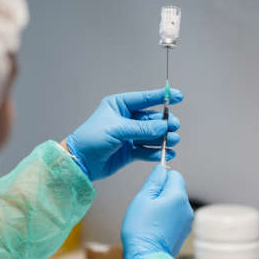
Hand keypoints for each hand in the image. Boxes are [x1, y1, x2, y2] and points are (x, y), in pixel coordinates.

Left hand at [65, 88, 182, 180]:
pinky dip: (157, 151)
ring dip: (163, 138)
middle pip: (151, 118)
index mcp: (119, 105)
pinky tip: (167, 152)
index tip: (178, 96)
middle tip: (173, 127)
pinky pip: (147, 150)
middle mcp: (125, 119)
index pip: (144, 99)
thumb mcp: (116, 130)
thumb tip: (163, 127)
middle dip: (164, 123)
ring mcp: (128, 136)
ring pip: (151, 135)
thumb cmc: (91, 139)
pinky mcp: (129, 151)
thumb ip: (141, 129)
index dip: (162, 97)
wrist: (79, 162)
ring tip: (172, 141)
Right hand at [121, 165, 193, 258]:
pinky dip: (166, 217)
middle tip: (147, 205)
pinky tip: (155, 226)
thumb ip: (154, 180)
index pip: (175, 174)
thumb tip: (162, 168)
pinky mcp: (184, 232)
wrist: (146, 257)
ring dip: (164, 205)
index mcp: (178, 197)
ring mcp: (187, 221)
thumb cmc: (141, 228)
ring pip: (175, 203)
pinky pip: (175, 216)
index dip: (161, 178)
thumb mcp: (143, 198)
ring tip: (150, 218)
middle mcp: (187, 208)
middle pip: (175, 189)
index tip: (150, 188)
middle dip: (162, 192)